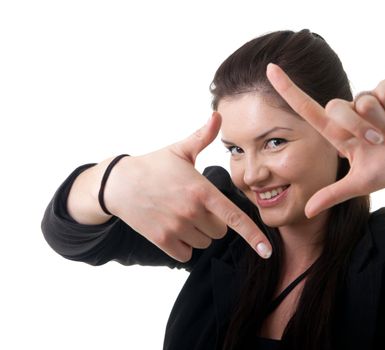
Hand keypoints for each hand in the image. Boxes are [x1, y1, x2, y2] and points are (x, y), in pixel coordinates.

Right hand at [104, 113, 272, 261]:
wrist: (119, 184)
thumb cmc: (154, 165)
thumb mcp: (180, 150)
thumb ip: (202, 136)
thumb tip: (218, 115)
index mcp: (202, 190)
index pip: (234, 217)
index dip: (253, 235)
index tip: (266, 251)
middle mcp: (191, 211)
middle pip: (220, 231)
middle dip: (214, 222)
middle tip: (196, 206)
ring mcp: (176, 227)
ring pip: (204, 243)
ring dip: (199, 234)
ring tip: (182, 214)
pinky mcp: (162, 240)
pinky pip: (186, 254)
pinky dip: (183, 245)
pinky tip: (173, 228)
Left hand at [266, 63, 384, 216]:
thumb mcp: (361, 183)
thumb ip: (333, 194)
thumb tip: (308, 213)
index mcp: (338, 133)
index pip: (307, 109)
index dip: (288, 89)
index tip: (269, 69)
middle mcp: (350, 113)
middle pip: (336, 107)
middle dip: (359, 128)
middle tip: (380, 142)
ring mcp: (369, 100)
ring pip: (363, 101)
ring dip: (383, 123)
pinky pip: (384, 91)